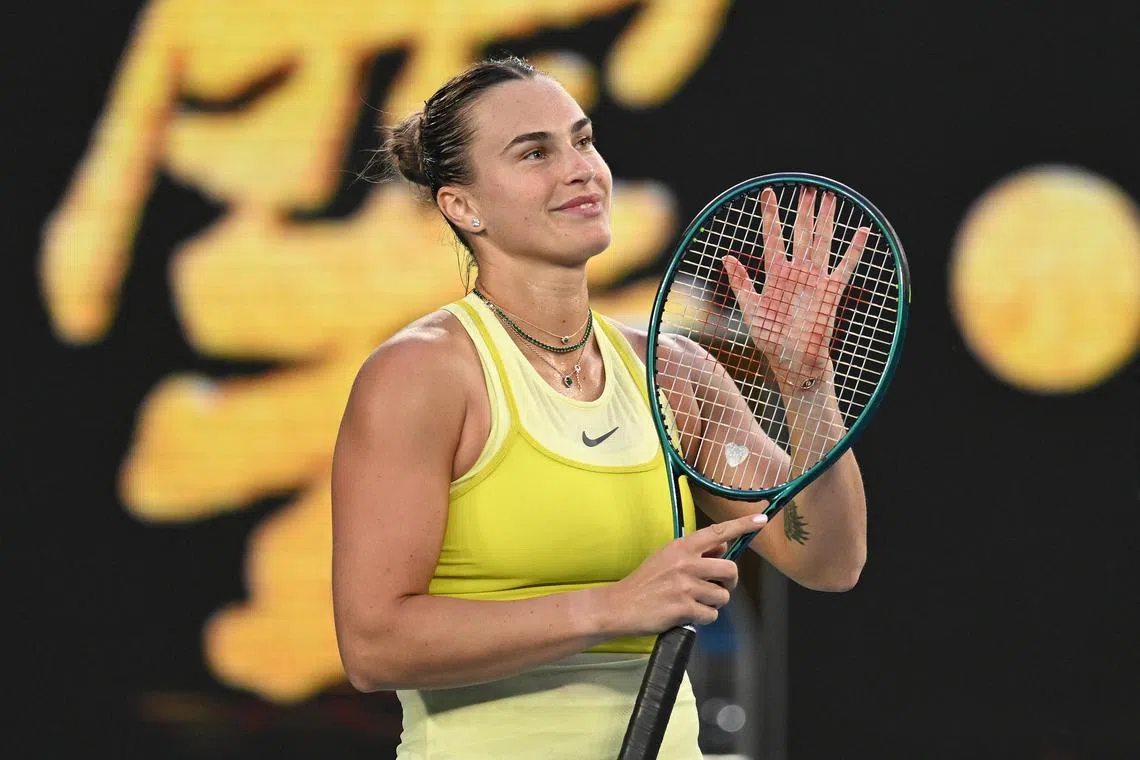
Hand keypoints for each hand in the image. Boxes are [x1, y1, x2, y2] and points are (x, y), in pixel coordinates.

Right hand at [602, 513, 767, 636]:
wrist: (619, 606)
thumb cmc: (645, 583)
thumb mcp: (667, 558)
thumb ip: (695, 552)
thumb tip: (723, 545)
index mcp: (682, 547)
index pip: (718, 532)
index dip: (742, 526)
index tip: (761, 519)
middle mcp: (686, 563)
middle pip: (730, 569)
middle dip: (729, 582)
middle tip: (717, 588)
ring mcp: (685, 586)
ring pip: (722, 596)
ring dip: (712, 603)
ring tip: (692, 603)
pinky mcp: (684, 607)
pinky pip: (711, 615)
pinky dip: (703, 618)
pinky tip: (686, 615)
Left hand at [724, 187, 867, 391]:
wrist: (793, 361)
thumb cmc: (770, 339)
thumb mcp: (750, 309)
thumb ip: (740, 283)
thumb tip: (726, 257)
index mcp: (775, 274)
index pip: (772, 237)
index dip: (770, 215)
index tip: (767, 193)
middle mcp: (797, 272)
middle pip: (800, 234)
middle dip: (802, 211)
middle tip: (806, 189)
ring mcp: (815, 279)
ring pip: (821, 242)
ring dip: (825, 220)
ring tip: (828, 197)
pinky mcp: (832, 291)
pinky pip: (845, 266)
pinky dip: (854, 249)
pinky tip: (862, 230)